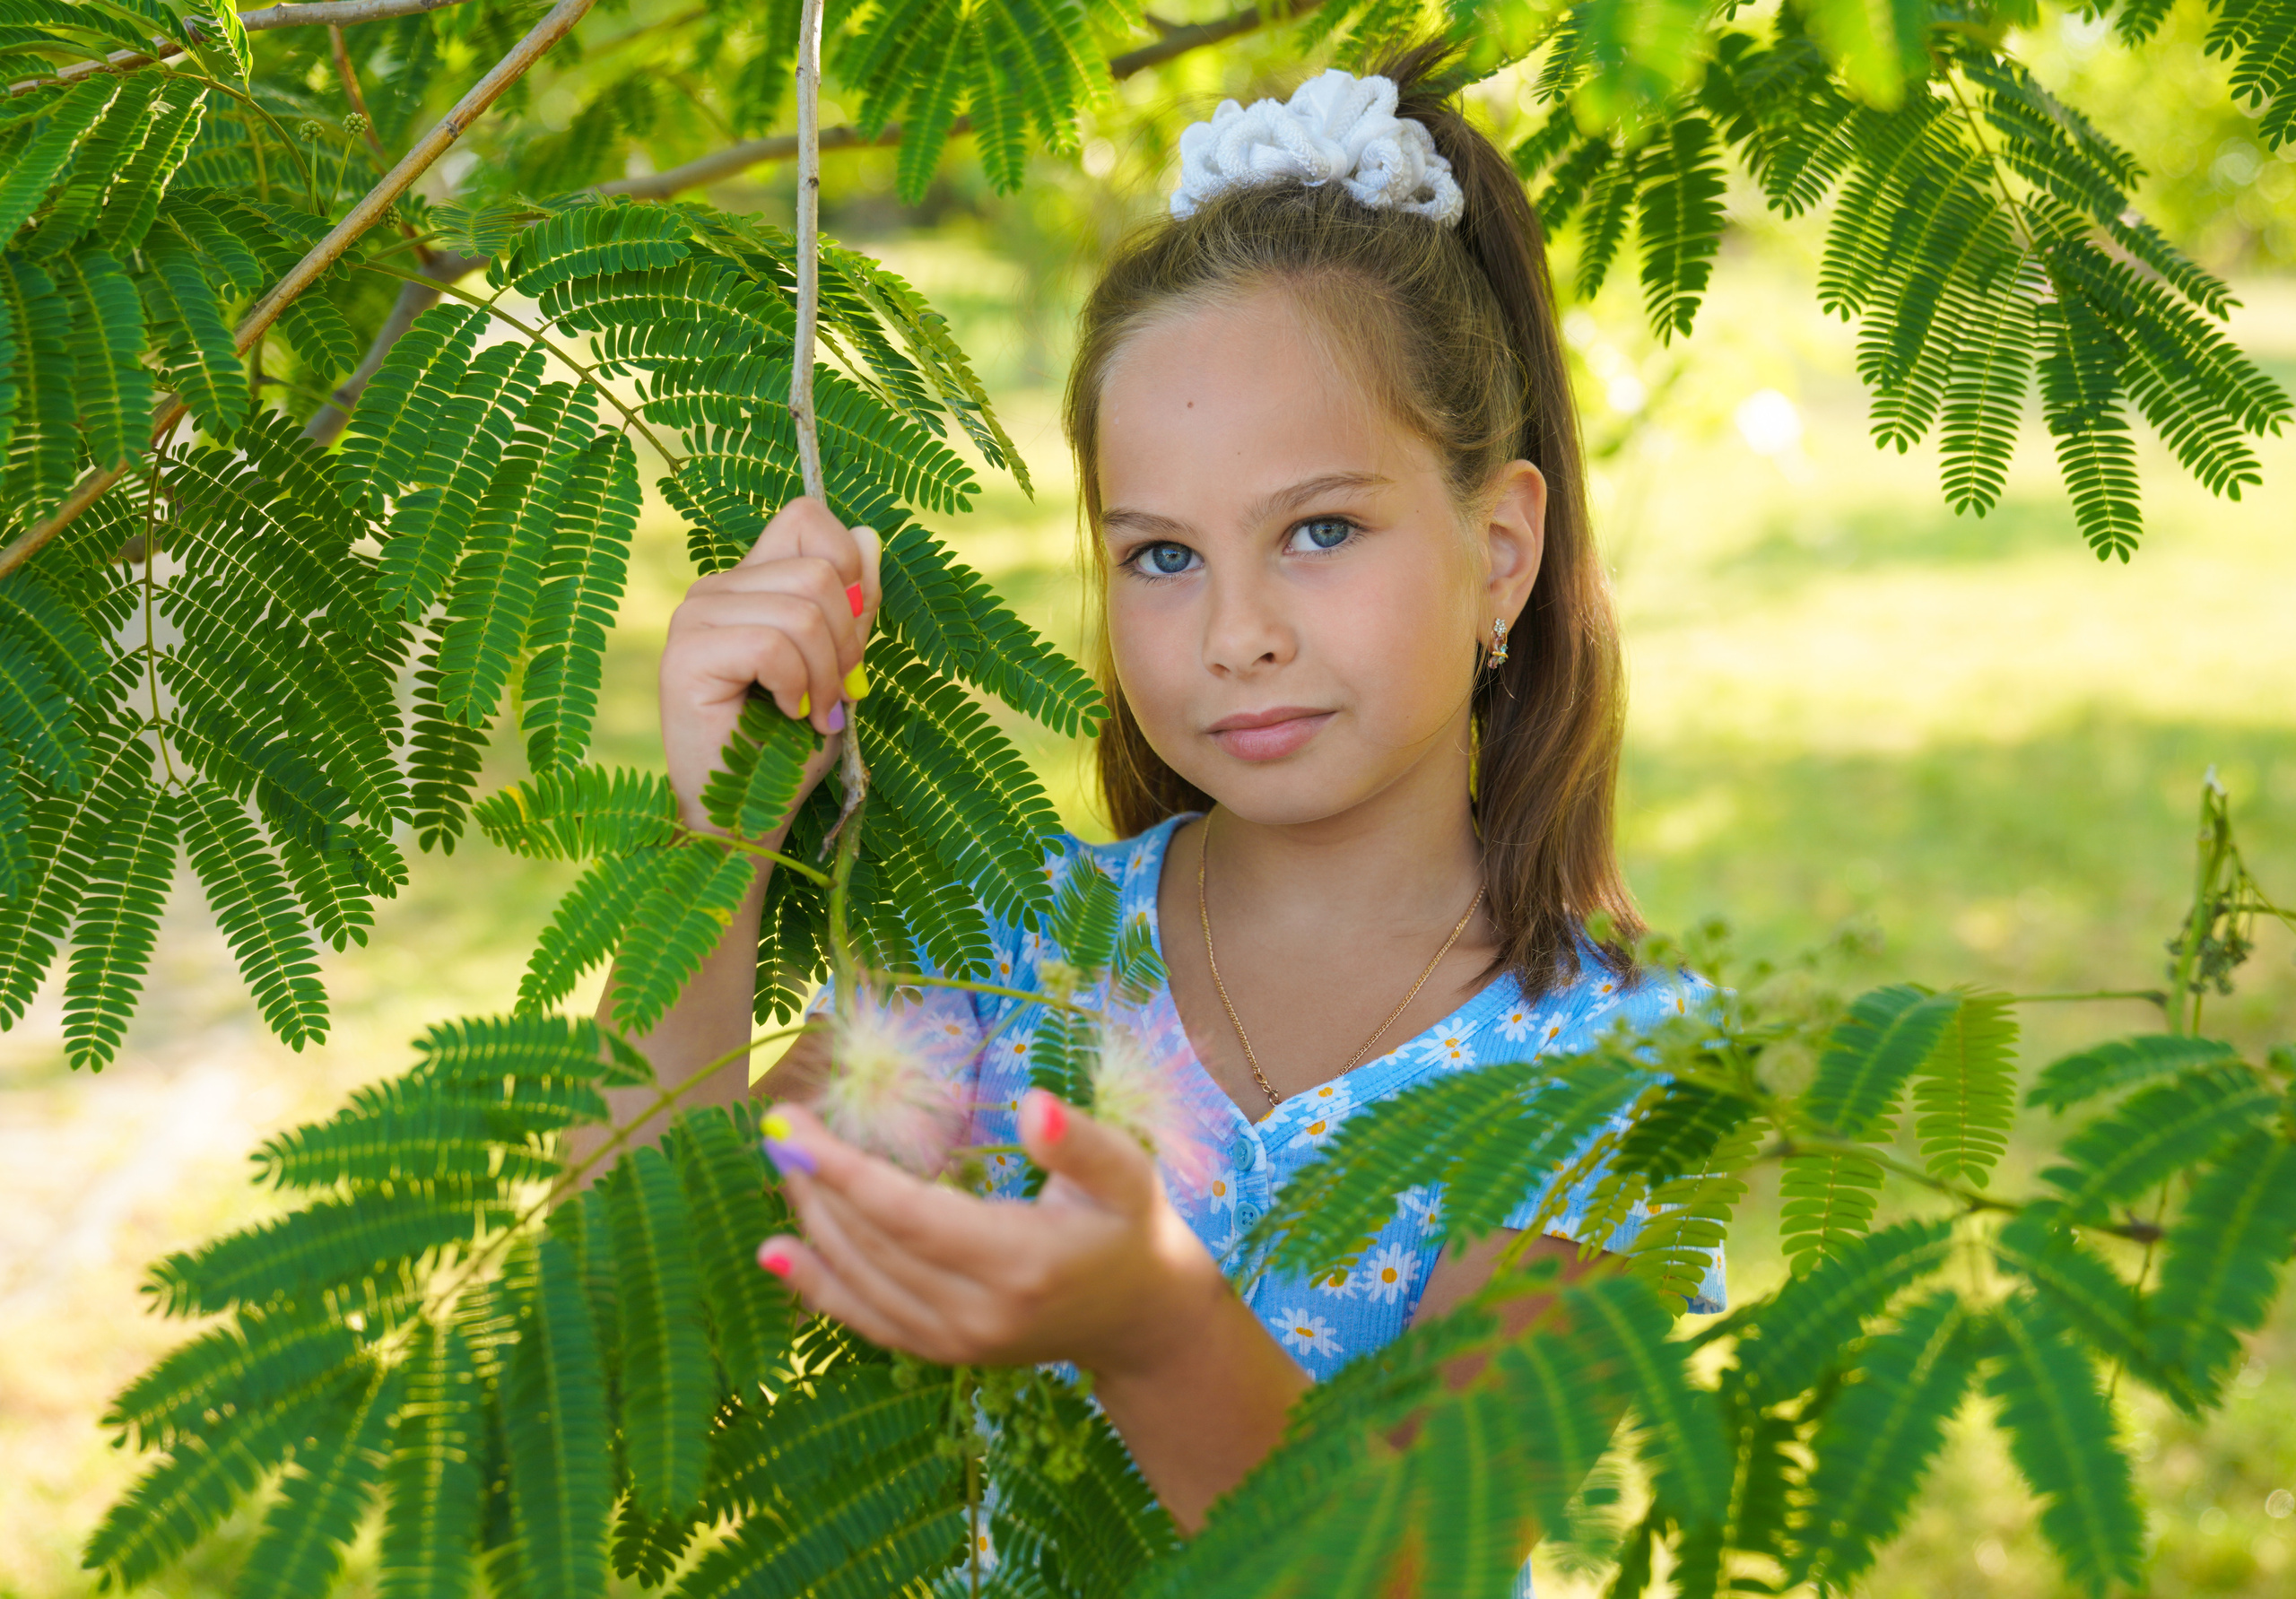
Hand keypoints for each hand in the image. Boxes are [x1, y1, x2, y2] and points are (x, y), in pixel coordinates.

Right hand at [659, 498, 880, 832]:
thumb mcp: (839, 669)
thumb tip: (869, 535)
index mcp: (750, 584)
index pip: (807, 518)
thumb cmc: (787, 752)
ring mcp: (694, 618)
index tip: (851, 638)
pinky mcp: (684, 655)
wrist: (745, 820)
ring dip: (826, 674)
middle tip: (835, 696)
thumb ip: (854, 607)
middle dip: (848, 641)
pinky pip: (772, 645)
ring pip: (801, 608)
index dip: (849, 568)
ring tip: (812, 713)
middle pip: (819, 568)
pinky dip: (797, 688)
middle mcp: (715, 590)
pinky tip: (785, 715)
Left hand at [754, 1089, 1231, 1377]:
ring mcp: (956, 1341)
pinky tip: (775, 1253)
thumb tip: (1032, 1104)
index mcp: (1021, 1261)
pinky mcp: (942, 1353)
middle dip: (816, 1183)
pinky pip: (865, 1318)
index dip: (842, 1170)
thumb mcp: (1128, 1174)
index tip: (792, 1125)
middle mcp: (979, 1312)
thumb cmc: (1129, 1228)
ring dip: (813, 1219)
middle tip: (780, 1127)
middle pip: (871, 1244)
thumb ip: (1081, 1143)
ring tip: (786, 1163)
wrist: (1141, 1320)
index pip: (907, 1214)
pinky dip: (816, 1285)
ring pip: (859, 1279)